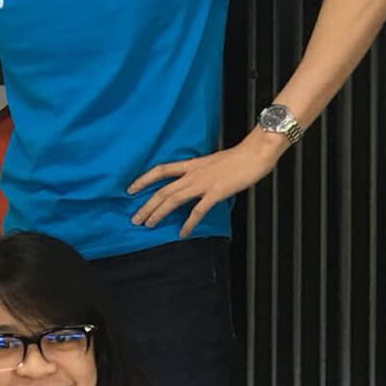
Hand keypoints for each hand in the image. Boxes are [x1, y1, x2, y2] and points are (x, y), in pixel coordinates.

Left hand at [127, 130, 285, 236]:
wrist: (256, 152)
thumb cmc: (239, 157)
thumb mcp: (213, 162)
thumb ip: (201, 171)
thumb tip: (194, 183)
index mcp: (191, 164)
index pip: (161, 170)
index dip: (143, 179)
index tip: (130, 189)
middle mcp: (193, 174)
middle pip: (162, 190)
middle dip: (146, 205)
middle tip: (134, 219)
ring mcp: (203, 183)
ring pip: (173, 200)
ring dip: (158, 214)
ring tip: (148, 225)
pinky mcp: (216, 192)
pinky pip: (198, 210)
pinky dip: (189, 223)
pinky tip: (182, 232)